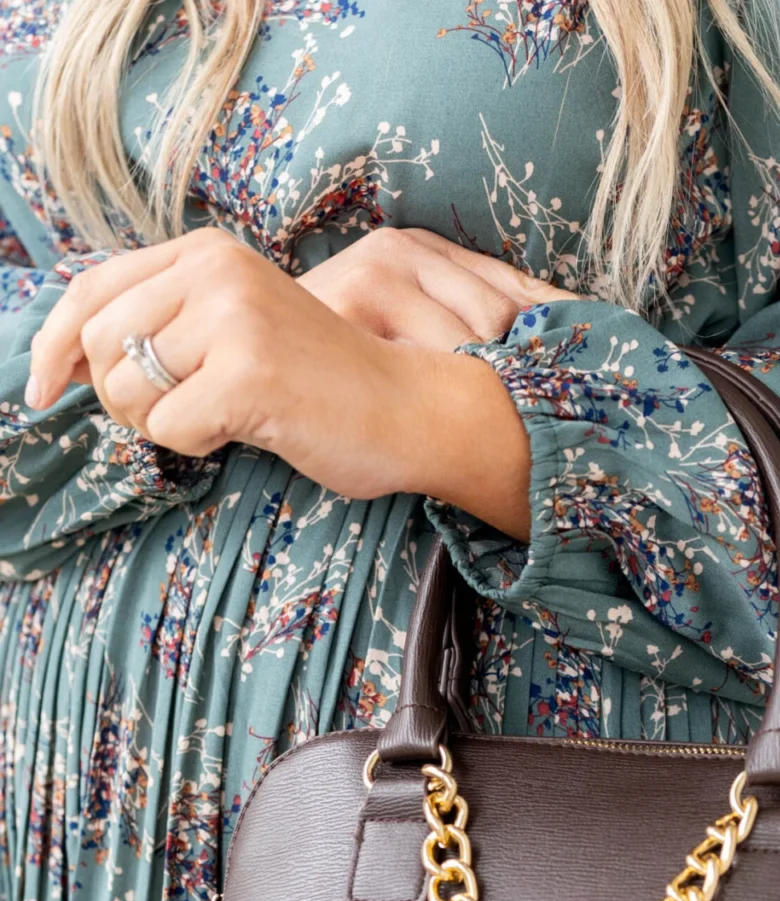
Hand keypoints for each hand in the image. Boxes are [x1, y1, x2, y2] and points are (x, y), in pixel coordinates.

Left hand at [25, 227, 534, 531]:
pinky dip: (195, 446)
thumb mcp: (241, 330)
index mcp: (209, 253)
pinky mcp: (247, 372)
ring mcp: (233, 318)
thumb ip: (173, 325)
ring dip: (157, 424)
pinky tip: (244, 433)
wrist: (413, 409)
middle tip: (174, 419)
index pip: (94, 288)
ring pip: (126, 387)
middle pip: (100, 343)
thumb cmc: (328, 387)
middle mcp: (216, 270)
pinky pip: (169, 428)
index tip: (44, 388)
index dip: (55, 343)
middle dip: (119, 398)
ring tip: (216, 423)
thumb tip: (74, 360)